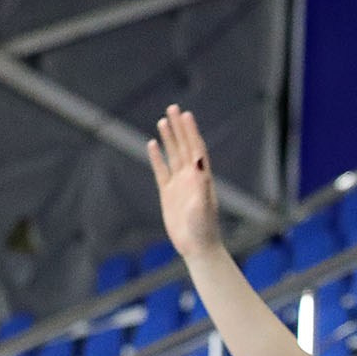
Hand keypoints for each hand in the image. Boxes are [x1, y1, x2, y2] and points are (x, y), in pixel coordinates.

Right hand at [146, 106, 226, 260]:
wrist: (198, 248)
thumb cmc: (204, 229)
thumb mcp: (203, 206)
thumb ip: (201, 184)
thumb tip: (199, 161)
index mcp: (202, 178)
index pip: (196, 149)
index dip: (191, 131)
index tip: (186, 114)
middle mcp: (192, 178)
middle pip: (185, 147)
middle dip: (180, 127)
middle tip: (173, 108)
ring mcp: (180, 184)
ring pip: (173, 155)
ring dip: (169, 138)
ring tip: (164, 120)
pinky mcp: (168, 194)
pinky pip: (161, 171)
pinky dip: (157, 157)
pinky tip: (152, 144)